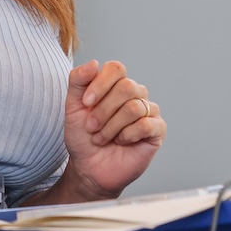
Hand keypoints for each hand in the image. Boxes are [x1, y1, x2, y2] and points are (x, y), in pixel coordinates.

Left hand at [57, 60, 166, 201]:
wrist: (88, 167)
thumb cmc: (83, 136)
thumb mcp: (72, 107)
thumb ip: (78, 81)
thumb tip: (94, 63)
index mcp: (116, 84)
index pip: (116, 69)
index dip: (100, 84)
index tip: (86, 104)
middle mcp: (135, 94)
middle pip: (126, 87)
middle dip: (103, 110)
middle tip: (91, 127)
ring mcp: (148, 111)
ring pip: (134, 107)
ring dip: (111, 126)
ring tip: (101, 138)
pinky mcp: (157, 130)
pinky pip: (146, 125)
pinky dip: (127, 135)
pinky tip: (121, 141)